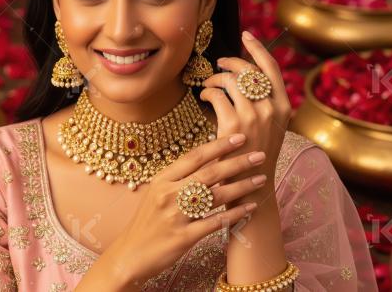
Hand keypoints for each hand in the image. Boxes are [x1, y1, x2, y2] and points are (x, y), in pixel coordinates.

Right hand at [101, 134, 267, 288]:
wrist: (130, 254)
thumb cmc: (147, 222)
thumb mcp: (156, 193)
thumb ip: (178, 178)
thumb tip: (207, 160)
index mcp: (162, 180)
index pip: (194, 157)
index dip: (218, 145)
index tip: (239, 137)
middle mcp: (168, 194)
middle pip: (209, 173)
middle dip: (237, 162)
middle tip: (259, 155)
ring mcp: (176, 216)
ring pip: (215, 196)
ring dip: (241, 186)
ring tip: (261, 179)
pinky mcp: (183, 237)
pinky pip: (215, 222)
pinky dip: (234, 214)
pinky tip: (250, 208)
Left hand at [199, 31, 291, 193]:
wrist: (252, 186)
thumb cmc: (256, 155)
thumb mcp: (270, 127)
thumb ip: (264, 103)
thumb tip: (244, 77)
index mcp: (283, 106)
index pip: (271, 67)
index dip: (257, 48)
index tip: (246, 34)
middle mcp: (271, 107)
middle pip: (247, 70)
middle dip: (229, 62)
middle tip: (217, 64)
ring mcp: (253, 115)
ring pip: (230, 80)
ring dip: (215, 78)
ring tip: (208, 85)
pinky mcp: (234, 124)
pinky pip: (216, 94)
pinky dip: (208, 91)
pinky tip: (205, 97)